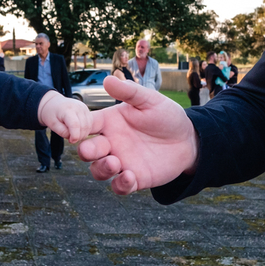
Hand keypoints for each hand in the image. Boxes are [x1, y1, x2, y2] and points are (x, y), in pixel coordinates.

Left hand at [37, 91, 92, 142]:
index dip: (75, 136)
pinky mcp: (87, 110)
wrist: (54, 103)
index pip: (75, 125)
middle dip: (78, 136)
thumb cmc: (51, 113)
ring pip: (88, 126)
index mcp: (67, 109)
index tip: (71, 141)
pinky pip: (90, 124)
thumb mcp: (52, 124)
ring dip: (83, 134)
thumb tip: (73, 137)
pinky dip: (85, 130)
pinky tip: (78, 131)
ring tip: (73, 134)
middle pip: (84, 127)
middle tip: (71, 138)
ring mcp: (84, 108)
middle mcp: (78, 107)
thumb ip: (62, 132)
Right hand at [78, 76, 197, 194]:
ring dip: (101, 169)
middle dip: (86, 151)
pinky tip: (130, 176)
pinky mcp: (134, 179)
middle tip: (95, 150)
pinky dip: (120, 184)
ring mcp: (121, 162)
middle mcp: (111, 143)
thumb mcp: (149, 100)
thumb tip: (107, 79)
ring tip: (115, 163)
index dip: (76, 128)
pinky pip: (119, 186)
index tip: (78, 130)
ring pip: (98, 171)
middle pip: (87, 151)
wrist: (188, 139)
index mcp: (109, 123)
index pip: (84, 125)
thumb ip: (129, 92)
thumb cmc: (166, 116)